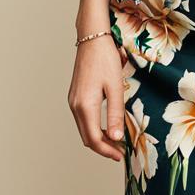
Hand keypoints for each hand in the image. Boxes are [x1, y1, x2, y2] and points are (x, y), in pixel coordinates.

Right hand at [67, 34, 125, 160]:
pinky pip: (83, 119)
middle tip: (120, 152)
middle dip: (103, 147)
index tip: (121, 156)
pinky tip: (107, 125)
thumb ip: (115, 113)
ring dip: (99, 138)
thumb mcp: (115, 86)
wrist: (92, 38)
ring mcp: (73, 101)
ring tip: (116, 141)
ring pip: (84, 129)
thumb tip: (116, 138)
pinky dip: (94, 127)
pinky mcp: (75, 96)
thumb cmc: (105, 59)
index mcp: (85, 105)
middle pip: (87, 137)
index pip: (94, 139)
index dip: (107, 150)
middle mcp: (75, 106)